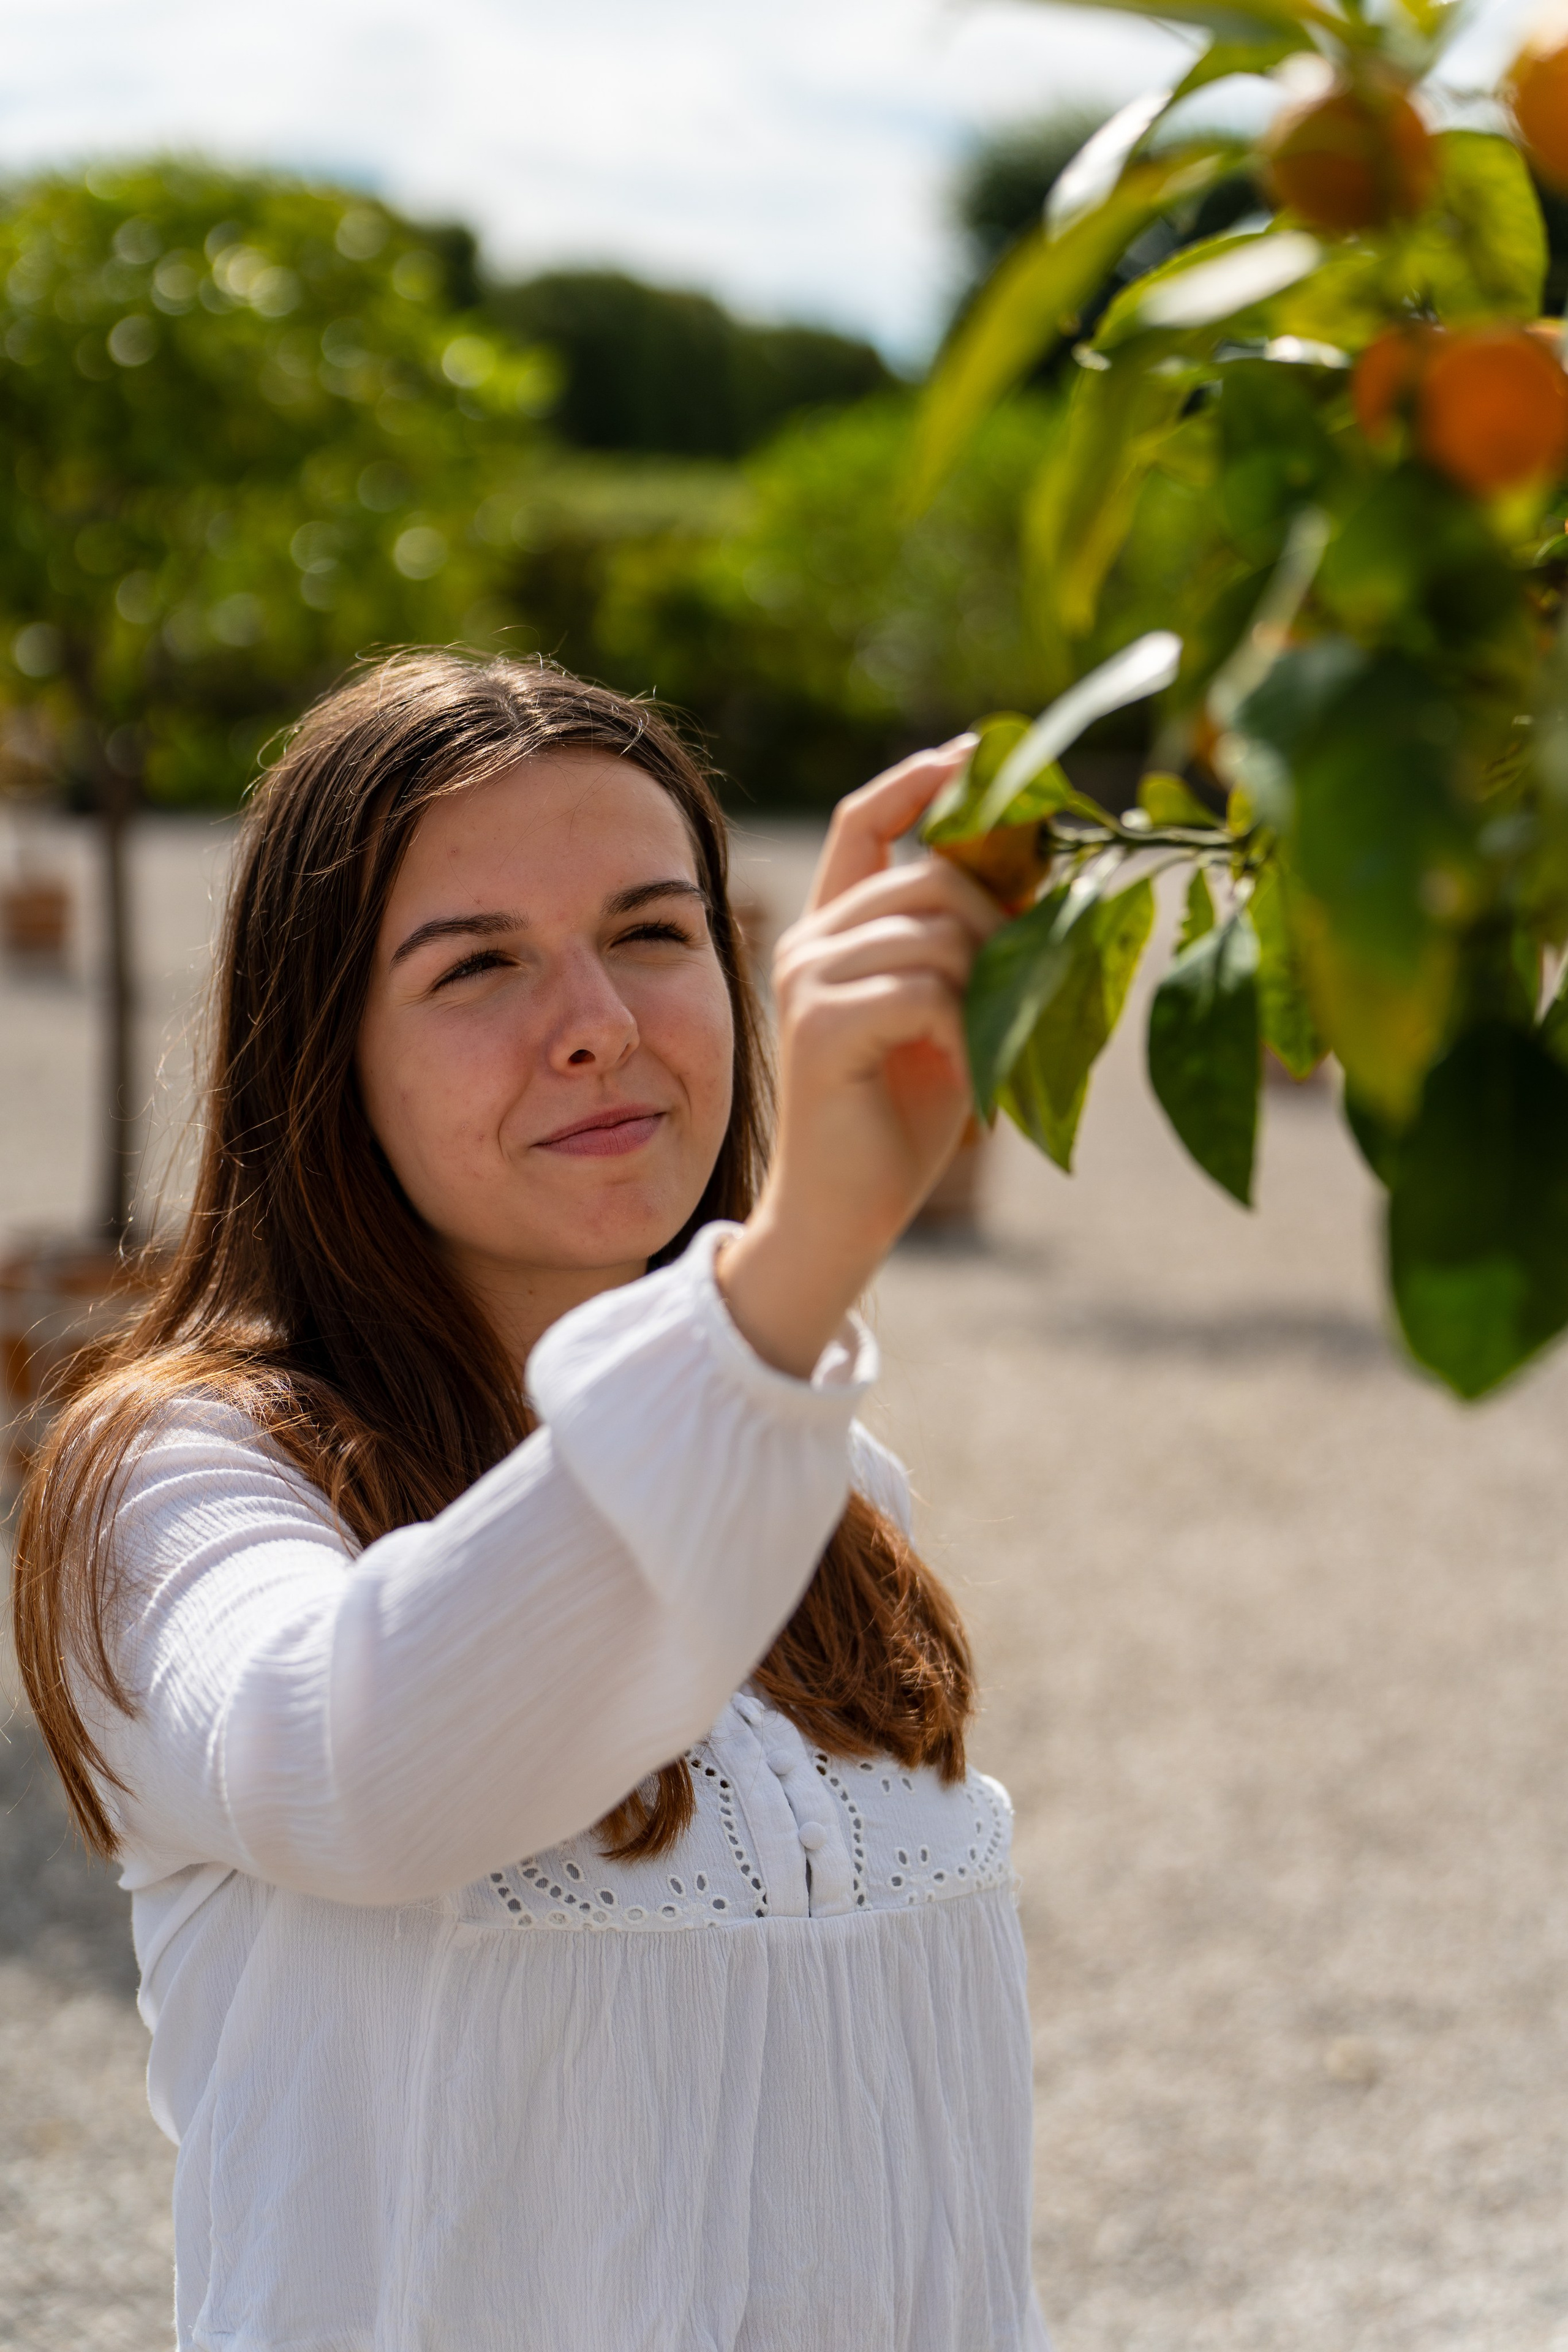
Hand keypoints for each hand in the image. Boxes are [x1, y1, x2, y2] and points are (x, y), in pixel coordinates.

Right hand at [718, 738, 998, 1376]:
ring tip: (987, 1046)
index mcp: (833, 928)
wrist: (846, 1210)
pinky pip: (928, 991)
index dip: (919, 778)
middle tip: (1024, 993)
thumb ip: (972, 941)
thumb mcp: (952, 1009)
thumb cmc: (904, 1115)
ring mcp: (808, 979)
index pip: (863, 819)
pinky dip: (967, 1032)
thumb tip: (1041, 861)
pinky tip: (964, 1072)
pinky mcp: (821, 1024)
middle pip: (931, 878)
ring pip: (937, 932)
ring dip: (988, 989)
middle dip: (1000, 924)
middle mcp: (809, 941)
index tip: (976, 753)